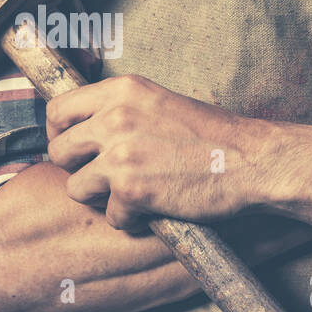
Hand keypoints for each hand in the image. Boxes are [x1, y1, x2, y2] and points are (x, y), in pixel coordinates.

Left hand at [45, 75, 263, 229]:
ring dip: (101, 198)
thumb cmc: (212, 137)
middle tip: (103, 178)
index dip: (59, 134)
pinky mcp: (132, 190)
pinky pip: (110, 216)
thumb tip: (84, 130)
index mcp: (121, 90)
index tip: (73, 149)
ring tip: (133, 194)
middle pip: (59, 152)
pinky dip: (130, 220)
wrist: (253, 160)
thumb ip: (120, 111)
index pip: (58, 110)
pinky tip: (155, 209)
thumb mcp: (160, 104)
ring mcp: (121, 155)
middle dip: (76, 169)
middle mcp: (115, 117)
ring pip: (76, 188)